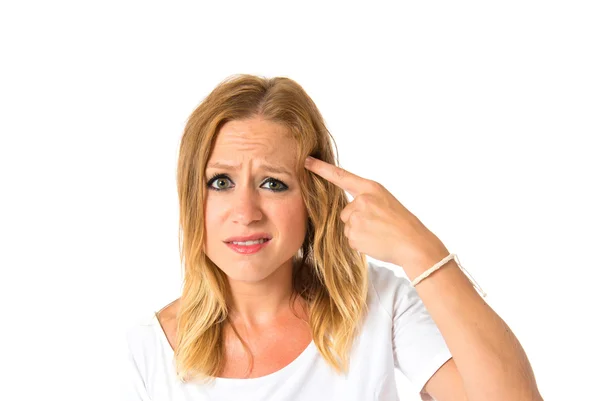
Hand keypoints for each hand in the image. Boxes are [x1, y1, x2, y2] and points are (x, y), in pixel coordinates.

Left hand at [304, 156, 448, 271]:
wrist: (413, 243)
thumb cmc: (401, 223)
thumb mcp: (385, 201)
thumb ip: (365, 200)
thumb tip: (347, 211)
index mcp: (370, 188)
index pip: (341, 176)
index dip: (321, 168)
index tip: (306, 161)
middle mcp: (361, 201)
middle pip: (344, 212)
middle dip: (357, 220)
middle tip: (378, 225)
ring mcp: (356, 218)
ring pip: (347, 227)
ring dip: (359, 232)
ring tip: (378, 233)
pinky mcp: (353, 236)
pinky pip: (350, 240)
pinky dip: (361, 243)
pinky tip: (375, 242)